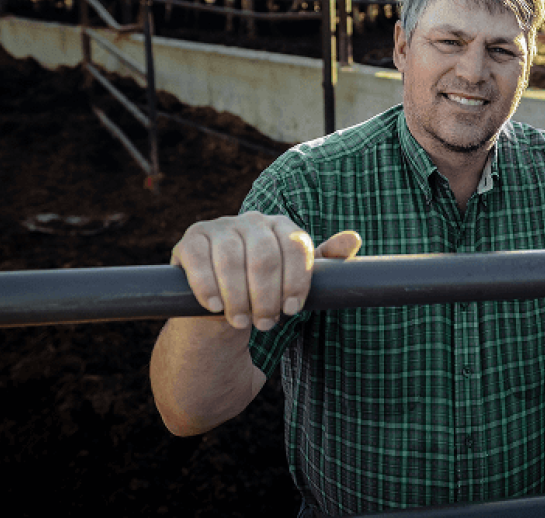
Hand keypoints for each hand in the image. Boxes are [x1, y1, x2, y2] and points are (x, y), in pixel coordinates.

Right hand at [171, 212, 361, 330]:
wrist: (220, 308)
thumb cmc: (264, 292)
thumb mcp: (296, 279)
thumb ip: (326, 261)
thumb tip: (353, 238)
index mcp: (281, 226)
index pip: (296, 246)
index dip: (296, 281)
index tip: (293, 310)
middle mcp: (251, 221)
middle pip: (264, 255)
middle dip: (266, 295)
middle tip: (266, 324)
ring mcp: (219, 227)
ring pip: (231, 259)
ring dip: (238, 296)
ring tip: (242, 321)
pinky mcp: (191, 240)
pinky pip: (199, 259)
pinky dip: (208, 286)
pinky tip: (215, 306)